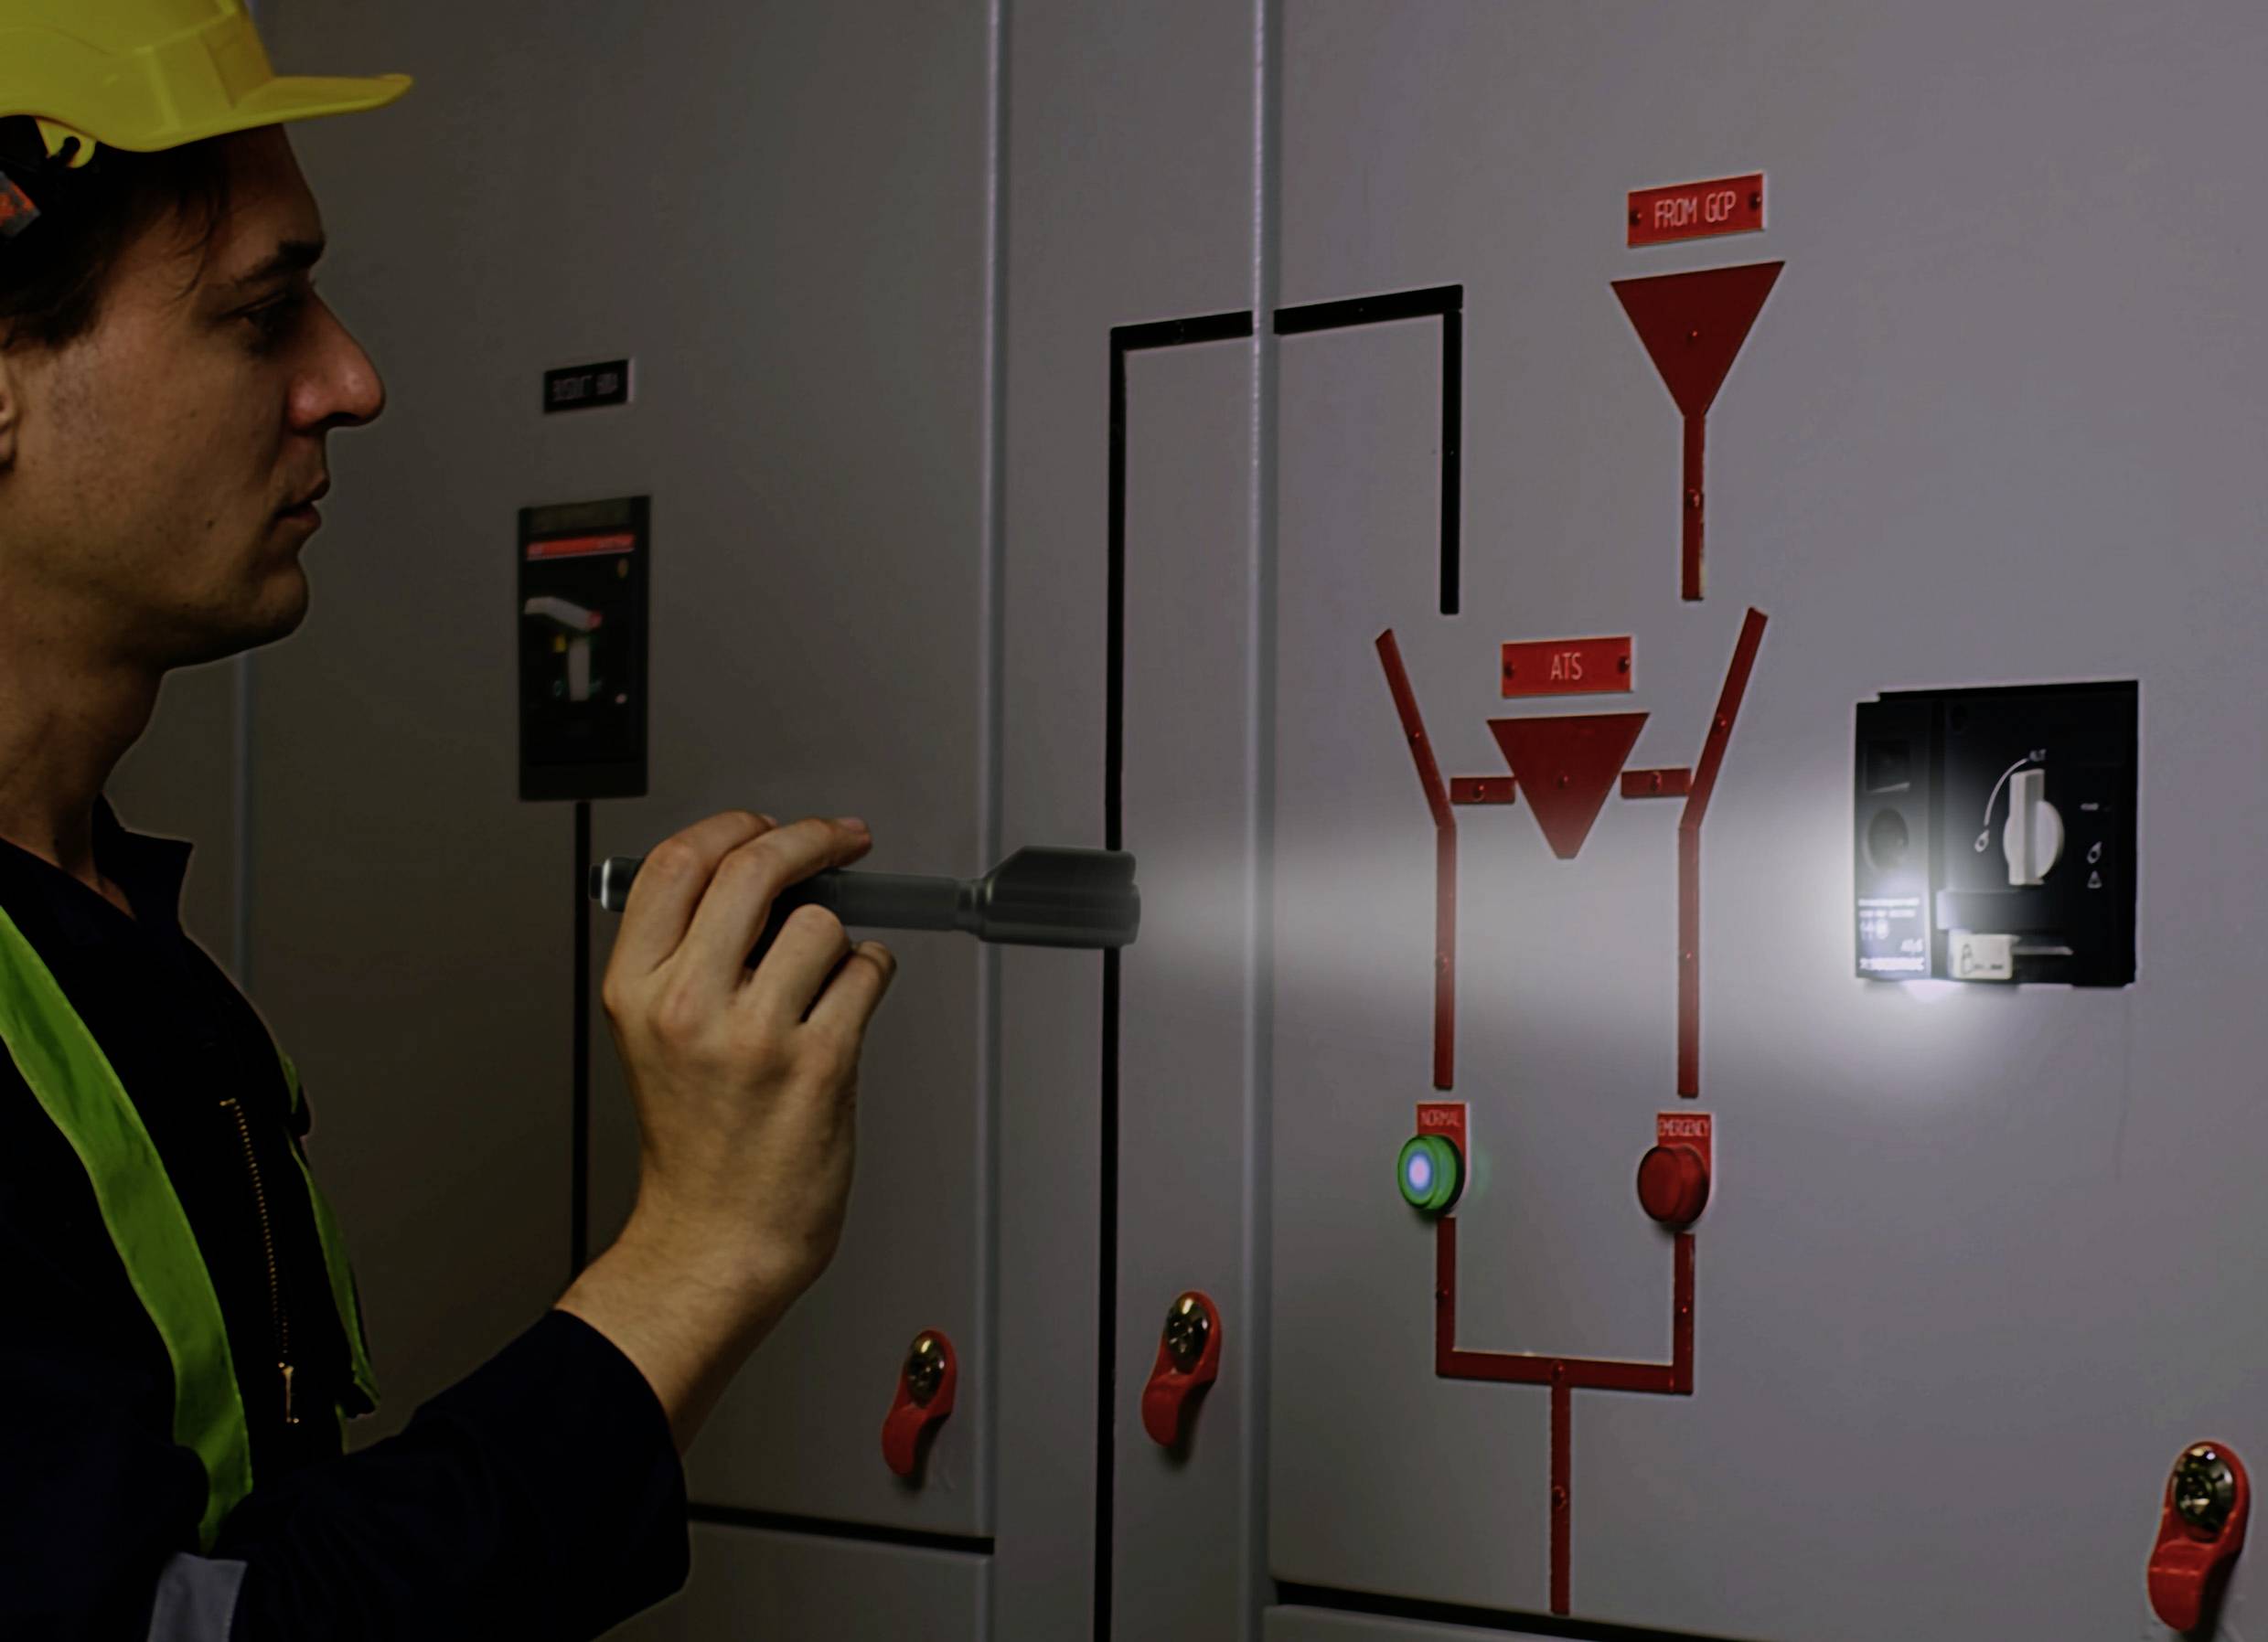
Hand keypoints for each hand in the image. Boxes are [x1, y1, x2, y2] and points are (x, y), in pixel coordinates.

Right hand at [598, 810, 897, 1308]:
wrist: (717, 1237)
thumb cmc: (697, 1138)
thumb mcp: (653, 1032)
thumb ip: (688, 950)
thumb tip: (760, 870)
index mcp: (636, 991)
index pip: (677, 864)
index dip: (732, 826)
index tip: (767, 824)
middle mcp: (687, 1007)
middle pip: (754, 867)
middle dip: (810, 838)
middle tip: (840, 839)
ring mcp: (756, 1035)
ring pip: (823, 922)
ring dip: (839, 941)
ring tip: (822, 983)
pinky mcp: (819, 1063)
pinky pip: (867, 971)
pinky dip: (871, 974)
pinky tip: (848, 1005)